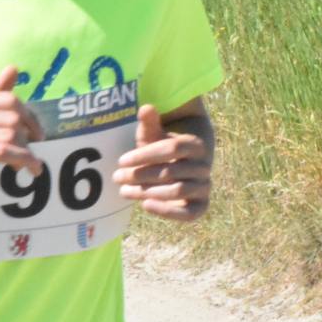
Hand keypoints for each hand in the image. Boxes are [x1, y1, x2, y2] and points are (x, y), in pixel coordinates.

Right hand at [0, 65, 44, 210]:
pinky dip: (23, 160)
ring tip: (31, 165)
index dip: (29, 116)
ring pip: (9, 136)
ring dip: (27, 153)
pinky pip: (2, 152)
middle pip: (12, 118)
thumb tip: (13, 67)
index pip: (9, 100)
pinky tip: (31, 170)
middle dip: (27, 137)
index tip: (37, 134)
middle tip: (30, 152)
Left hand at [113, 105, 212, 221]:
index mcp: (195, 144)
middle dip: (140, 175)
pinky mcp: (201, 205)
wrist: (180, 167)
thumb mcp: (154, 135)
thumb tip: (145, 108)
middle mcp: (204, 166)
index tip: (121, 161)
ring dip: (147, 192)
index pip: (172, 148)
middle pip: (171, 171)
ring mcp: (204, 186)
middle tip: (117, 177)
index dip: (145, 155)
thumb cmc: (162, 148)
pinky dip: (168, 211)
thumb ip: (150, 123)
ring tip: (124, 190)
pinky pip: (190, 213)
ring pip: (177, 191)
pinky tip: (145, 205)